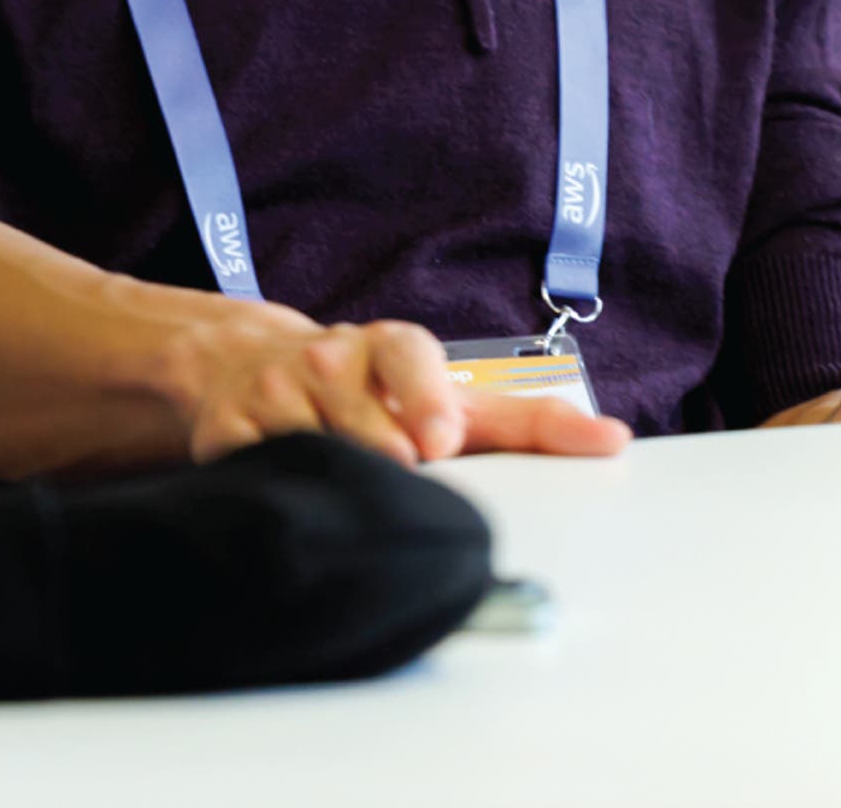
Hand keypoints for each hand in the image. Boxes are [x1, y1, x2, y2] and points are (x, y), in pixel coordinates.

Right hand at [166, 308, 627, 464]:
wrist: (257, 368)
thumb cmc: (379, 393)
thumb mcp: (454, 399)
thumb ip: (530, 424)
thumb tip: (614, 442)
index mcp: (392, 348)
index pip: (411, 357)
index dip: (426, 397)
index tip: (439, 437)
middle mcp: (331, 359)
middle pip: (363, 423)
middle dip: (384, 455)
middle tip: (398, 473)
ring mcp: (275, 393)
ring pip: (311, 450)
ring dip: (335, 475)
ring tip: (346, 483)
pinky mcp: (226, 430)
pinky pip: (257, 471)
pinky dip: (276, 488)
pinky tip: (288, 492)